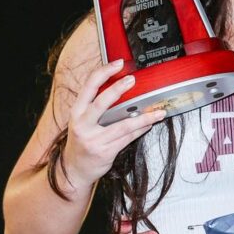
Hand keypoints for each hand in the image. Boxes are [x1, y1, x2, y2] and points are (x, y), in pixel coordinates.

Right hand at [62, 59, 166, 187]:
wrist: (75, 169)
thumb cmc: (82, 141)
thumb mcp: (82, 121)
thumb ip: (95, 107)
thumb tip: (119, 88)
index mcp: (77, 112)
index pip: (89, 87)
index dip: (104, 72)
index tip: (118, 64)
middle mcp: (83, 125)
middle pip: (101, 102)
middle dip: (118, 89)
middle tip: (133, 80)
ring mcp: (94, 139)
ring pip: (123, 125)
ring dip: (144, 117)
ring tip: (158, 111)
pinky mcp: (105, 151)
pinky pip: (127, 138)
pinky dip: (140, 130)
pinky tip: (149, 124)